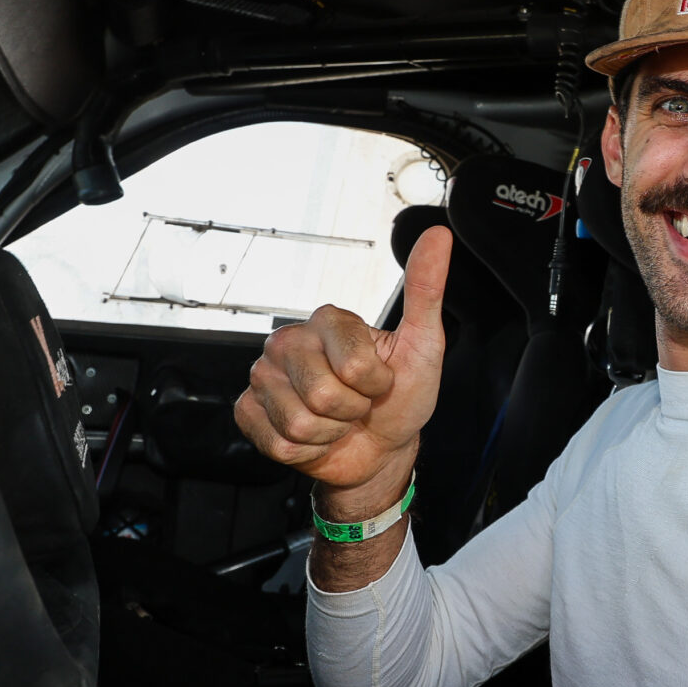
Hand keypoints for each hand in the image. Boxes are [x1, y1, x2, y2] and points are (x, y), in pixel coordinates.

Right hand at [235, 226, 450, 519]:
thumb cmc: (401, 396)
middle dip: (350, 411)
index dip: (375, 384)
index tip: (380, 381)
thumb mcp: (423, 345)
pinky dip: (305, 451)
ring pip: (298, 423)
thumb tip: (438, 236)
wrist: (381, 449)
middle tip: (356, 403)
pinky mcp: (249, 411)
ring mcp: (264, 377)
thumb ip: (426, 290)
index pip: (351, 365)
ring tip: (336, 420)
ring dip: (328, 433)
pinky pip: (277, 442)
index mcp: (328, 321)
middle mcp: (289, 342)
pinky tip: (314, 436)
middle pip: (319, 394)